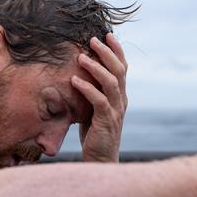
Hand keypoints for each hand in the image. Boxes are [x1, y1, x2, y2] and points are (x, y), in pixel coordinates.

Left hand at [71, 33, 127, 162]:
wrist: (100, 161)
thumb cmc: (94, 135)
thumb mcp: (93, 110)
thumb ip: (91, 94)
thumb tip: (77, 75)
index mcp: (120, 96)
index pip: (122, 69)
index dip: (117, 51)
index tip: (107, 35)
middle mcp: (121, 101)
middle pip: (119, 70)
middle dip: (107, 52)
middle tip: (94, 39)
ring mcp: (116, 111)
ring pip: (111, 82)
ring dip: (96, 68)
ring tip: (81, 56)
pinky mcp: (106, 121)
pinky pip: (99, 100)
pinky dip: (87, 88)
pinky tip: (74, 80)